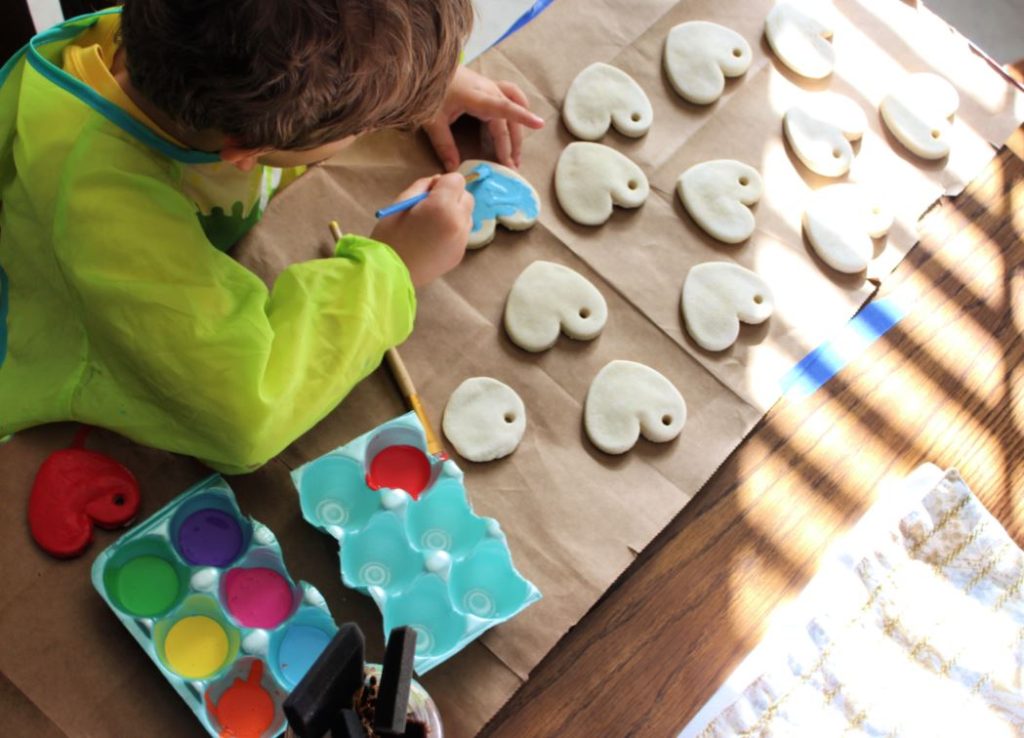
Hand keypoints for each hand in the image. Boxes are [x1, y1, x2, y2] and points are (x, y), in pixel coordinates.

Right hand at [370, 174, 473, 286]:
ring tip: (432, 225)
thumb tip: (438, 182)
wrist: (390, 273)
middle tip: (431, 208)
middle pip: (466, 197)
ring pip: (467, 216)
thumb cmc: (390, 235)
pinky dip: (452, 231)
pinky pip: (462, 234)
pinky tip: (433, 240)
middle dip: (452, 197)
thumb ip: (423, 186)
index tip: (429, 193)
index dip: (443, 184)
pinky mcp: (460, 254)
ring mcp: (462, 240)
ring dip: (454, 214)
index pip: (457, 180)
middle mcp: (458, 222)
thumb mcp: (401, 202)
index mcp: (442, 206)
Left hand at [424, 66, 543, 171]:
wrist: (428, 65)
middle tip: (512, 168)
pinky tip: (519, 119)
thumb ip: (444, 144)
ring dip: (517, 132)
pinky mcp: (489, 85)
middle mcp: (489, 90)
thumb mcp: (432, 120)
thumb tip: (453, 168)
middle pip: (507, 120)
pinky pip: (511, 95)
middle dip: (512, 145)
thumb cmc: (429, 90)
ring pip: (513, 109)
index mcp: (476, 97)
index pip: (503, 109)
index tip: (539, 124)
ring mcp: (490, 86)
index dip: (521, 117)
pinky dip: (518, 108)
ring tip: (515, 154)